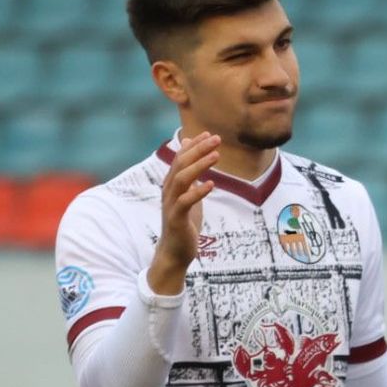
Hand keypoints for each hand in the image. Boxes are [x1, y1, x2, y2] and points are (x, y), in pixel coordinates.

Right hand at [147, 133, 219, 294]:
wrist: (175, 252)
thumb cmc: (184, 223)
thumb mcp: (189, 196)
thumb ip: (190, 177)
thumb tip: (191, 160)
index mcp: (172, 185)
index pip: (181, 159)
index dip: (194, 146)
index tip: (209, 134)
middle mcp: (168, 191)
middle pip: (181, 164)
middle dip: (198, 150)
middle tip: (217, 139)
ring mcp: (171, 204)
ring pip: (182, 179)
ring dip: (199, 165)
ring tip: (217, 156)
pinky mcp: (176, 218)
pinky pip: (185, 202)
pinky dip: (198, 192)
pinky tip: (212, 184)